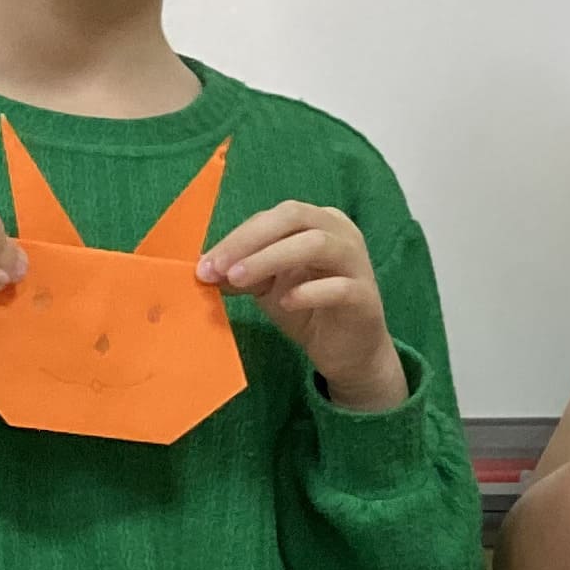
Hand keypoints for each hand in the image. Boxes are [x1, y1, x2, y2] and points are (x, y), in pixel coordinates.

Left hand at [203, 203, 405, 410]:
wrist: (347, 352)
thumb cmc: (309, 310)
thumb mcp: (268, 286)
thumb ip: (243, 272)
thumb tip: (206, 269)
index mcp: (319, 222)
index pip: (273, 217)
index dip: (237, 237)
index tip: (205, 264)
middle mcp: (341, 233)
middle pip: (295, 217)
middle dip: (250, 240)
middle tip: (218, 268)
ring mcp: (357, 263)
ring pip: (316, 244)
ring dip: (271, 258)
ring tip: (239, 280)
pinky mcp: (364, 296)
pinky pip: (338, 287)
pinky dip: (308, 292)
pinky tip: (285, 303)